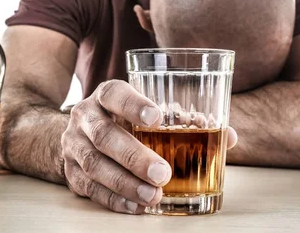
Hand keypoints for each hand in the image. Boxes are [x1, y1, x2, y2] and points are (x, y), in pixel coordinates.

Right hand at [61, 79, 237, 213]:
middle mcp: (85, 117)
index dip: (134, 105)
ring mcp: (74, 145)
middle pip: (104, 135)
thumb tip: (229, 136)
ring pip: (94, 165)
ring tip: (153, 196)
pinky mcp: (70, 172)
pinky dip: (114, 199)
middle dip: (134, 156)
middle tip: (163, 172)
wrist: (79, 133)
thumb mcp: (147, 111)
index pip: (115, 93)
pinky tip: (136, 206)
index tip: (158, 117)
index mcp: (106, 95)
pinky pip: (89, 188)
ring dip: (125, 183)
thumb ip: (185, 121)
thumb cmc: (124, 120)